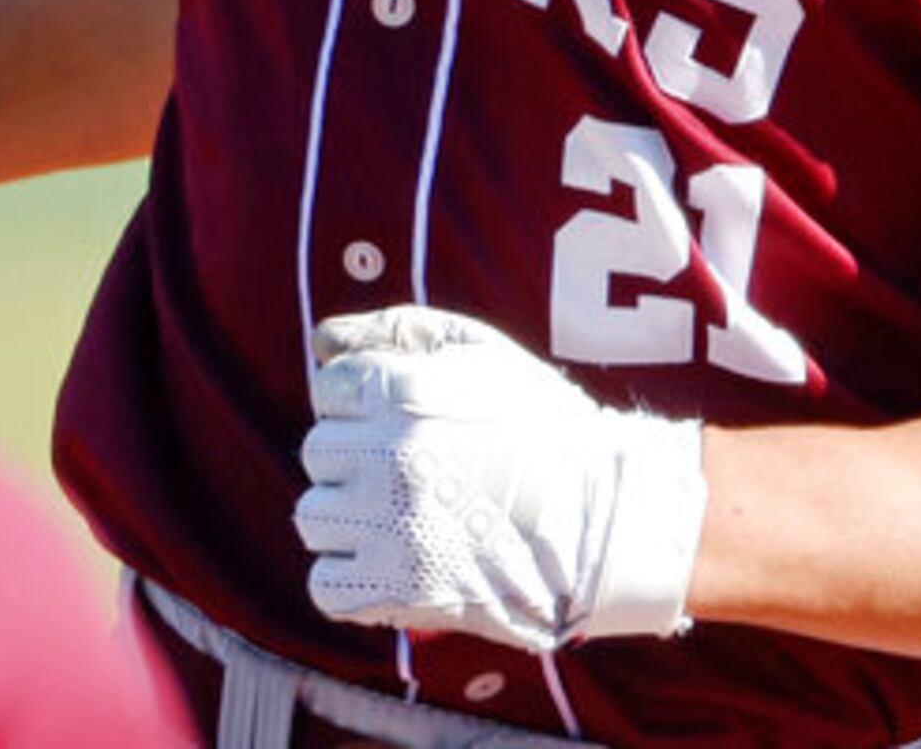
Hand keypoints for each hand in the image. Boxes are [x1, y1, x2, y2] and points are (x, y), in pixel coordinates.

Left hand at [293, 305, 704, 652]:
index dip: (368, 405)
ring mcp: (390, 525)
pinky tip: (397, 564)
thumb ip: (400, 331)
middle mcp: (389, 454)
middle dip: (360, 460)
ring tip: (408, 519)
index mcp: (405, 391)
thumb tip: (321, 342)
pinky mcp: (397, 589)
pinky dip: (353, 581)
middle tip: (418, 473)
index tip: (410, 423)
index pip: (331, 391)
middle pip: (319, 454)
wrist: (605, 520)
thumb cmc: (544, 428)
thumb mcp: (483, 353)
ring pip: (316, 517)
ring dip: (353, 520)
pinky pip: (326, 585)